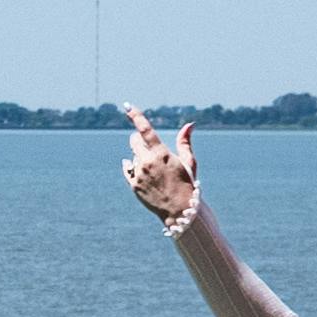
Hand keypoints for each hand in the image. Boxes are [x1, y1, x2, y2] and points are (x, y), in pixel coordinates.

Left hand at [122, 104, 197, 223]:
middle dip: (138, 140)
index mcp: (161, 154)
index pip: (145, 130)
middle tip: (148, 147)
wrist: (180, 210)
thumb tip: (189, 124)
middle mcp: (147, 162)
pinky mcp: (133, 185)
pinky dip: (130, 167)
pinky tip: (136, 169)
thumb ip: (185, 142)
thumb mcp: (189, 162)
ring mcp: (139, 174)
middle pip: (134, 141)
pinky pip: (127, 170)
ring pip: (133, 157)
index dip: (135, 115)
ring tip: (154, 171)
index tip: (126, 105)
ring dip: (140, 158)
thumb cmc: (187, 184)